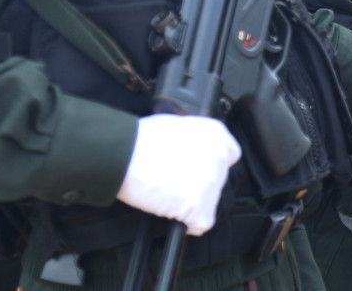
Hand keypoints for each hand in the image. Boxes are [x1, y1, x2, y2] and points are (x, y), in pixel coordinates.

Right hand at [117, 115, 241, 236]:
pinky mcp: (199, 204)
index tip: (196, 172)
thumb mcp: (177, 126)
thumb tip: (192, 154)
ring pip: (209, 202)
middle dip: (197, 186)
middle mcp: (219, 156)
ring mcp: (211, 181)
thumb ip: (194, 141)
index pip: (228, 156)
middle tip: (174, 185)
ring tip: (167, 196)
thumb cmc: (140, 140)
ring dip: (191, 204)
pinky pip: (200, 223)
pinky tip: (172, 214)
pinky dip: (187, 224)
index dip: (210, 167)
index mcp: (215, 134)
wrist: (123, 154)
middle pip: (217, 181)